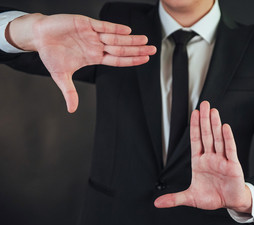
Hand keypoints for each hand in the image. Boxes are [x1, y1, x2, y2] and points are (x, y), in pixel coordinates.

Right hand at [6, 13, 156, 112]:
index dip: (131, 60)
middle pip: (121, 48)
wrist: (38, 37)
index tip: (145, 60)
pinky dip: (114, 28)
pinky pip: (102, 26)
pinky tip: (126, 30)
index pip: (117, 60)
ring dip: (130, 39)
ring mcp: (92, 34)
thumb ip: (69, 92)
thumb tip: (72, 110)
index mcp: (94, 57)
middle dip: (137, 50)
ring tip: (145, 40)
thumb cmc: (51, 54)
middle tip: (153, 50)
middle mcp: (97, 45)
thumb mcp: (60, 76)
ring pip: (115, 37)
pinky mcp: (85, 23)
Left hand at [155, 101, 251, 213]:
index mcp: (199, 162)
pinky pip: (230, 150)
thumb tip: (157, 203)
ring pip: (218, 139)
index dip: (194, 127)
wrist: (229, 203)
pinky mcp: (233, 165)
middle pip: (207, 135)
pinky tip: (225, 127)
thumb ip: (174, 198)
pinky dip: (228, 138)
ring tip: (213, 111)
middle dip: (204, 120)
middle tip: (204, 104)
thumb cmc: (211, 197)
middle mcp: (210, 157)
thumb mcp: (190, 198)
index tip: (194, 113)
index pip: (196, 140)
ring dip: (215, 125)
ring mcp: (222, 160)